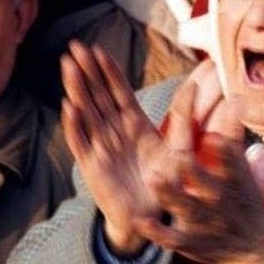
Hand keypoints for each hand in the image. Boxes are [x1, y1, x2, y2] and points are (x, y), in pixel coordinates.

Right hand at [61, 41, 183, 254]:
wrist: (152, 217)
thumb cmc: (167, 183)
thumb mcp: (181, 149)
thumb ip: (184, 118)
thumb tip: (195, 87)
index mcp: (135, 125)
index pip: (119, 92)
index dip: (108, 71)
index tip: (98, 49)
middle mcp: (115, 132)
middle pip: (98, 95)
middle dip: (86, 71)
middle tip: (74, 47)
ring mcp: (102, 147)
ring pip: (87, 112)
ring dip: (76, 90)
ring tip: (68, 66)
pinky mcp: (93, 166)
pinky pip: (82, 142)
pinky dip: (75, 125)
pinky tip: (69, 107)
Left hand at [131, 80, 263, 263]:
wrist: (255, 247)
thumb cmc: (243, 198)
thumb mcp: (242, 169)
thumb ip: (232, 134)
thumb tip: (235, 99)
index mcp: (234, 180)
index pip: (232, 162)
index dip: (224, 150)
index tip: (213, 136)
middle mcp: (221, 201)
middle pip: (208, 186)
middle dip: (194, 173)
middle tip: (179, 158)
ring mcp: (206, 222)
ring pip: (187, 208)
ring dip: (171, 195)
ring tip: (155, 180)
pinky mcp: (191, 242)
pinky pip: (173, 237)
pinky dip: (157, 231)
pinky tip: (139, 221)